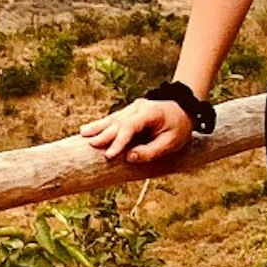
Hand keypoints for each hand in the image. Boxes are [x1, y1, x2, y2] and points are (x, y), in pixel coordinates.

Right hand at [79, 96, 198, 166]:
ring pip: (113, 118)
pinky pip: (114, 119)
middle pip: (118, 121)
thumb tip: (129, 158)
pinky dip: (102, 125)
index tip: (109, 155)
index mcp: (151, 113)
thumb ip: (151, 151)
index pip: (131, 127)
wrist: (184, 110)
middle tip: (90, 145)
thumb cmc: (179, 128)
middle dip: (103, 134)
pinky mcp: (129, 112)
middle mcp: (139, 108)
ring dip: (98, 127)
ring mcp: (133, 108)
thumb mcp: (171, 143)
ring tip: (83, 134)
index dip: (119, 141)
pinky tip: (88, 130)